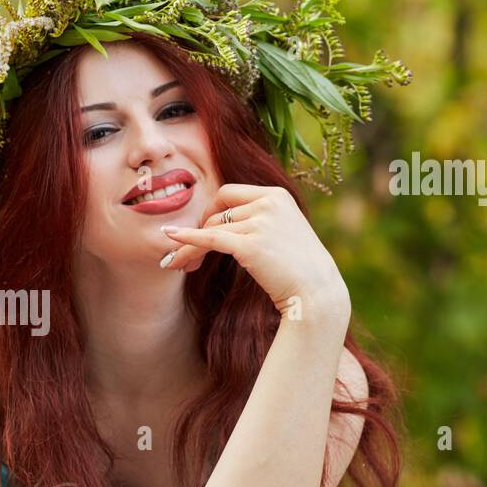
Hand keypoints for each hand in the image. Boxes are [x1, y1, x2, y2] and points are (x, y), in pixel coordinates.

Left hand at [159, 184, 349, 319]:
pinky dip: (187, 239)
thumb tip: (219, 222)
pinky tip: (170, 238)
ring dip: (190, 248)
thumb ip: (259, 219)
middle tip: (188, 255)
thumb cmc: (299, 268)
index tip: (202, 229)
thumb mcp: (283, 231)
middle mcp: (269, 203)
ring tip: (178, 264)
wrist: (316, 293)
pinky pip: (209, 240)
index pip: (229, 192)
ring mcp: (260, 222)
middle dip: (198, 230)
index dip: (210, 210)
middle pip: (217, 212)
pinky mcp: (250, 246)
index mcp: (276, 195)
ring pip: (210, 229)